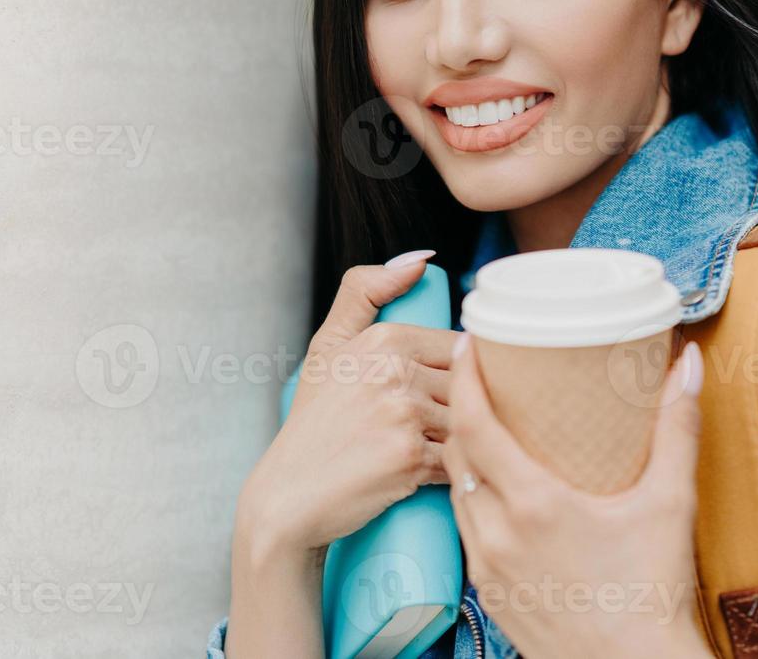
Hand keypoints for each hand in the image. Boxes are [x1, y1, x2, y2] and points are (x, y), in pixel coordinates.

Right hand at [237, 255, 456, 554]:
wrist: (288, 497)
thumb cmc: (314, 424)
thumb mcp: (327, 348)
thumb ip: (365, 291)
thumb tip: (421, 260)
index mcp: (383, 339)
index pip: (458, 348)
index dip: (456, 376)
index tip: (438, 398)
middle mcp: (395, 371)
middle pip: (467, 384)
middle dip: (463, 409)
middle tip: (442, 432)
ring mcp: (404, 415)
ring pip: (469, 420)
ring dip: (465, 439)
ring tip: (440, 454)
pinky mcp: (412, 459)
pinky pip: (462, 457)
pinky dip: (459, 469)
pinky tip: (440, 474)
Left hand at [442, 335, 713, 658]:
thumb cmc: (652, 593)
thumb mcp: (670, 502)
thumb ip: (677, 429)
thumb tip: (689, 367)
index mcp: (534, 505)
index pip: (474, 425)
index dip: (466, 378)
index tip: (469, 343)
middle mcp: (498, 535)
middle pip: (456, 454)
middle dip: (462, 409)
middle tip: (483, 378)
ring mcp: (488, 569)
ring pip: (457, 494)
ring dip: (465, 456)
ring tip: (489, 427)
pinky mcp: (490, 595)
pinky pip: (468, 532)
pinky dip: (475, 499)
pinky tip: (502, 492)